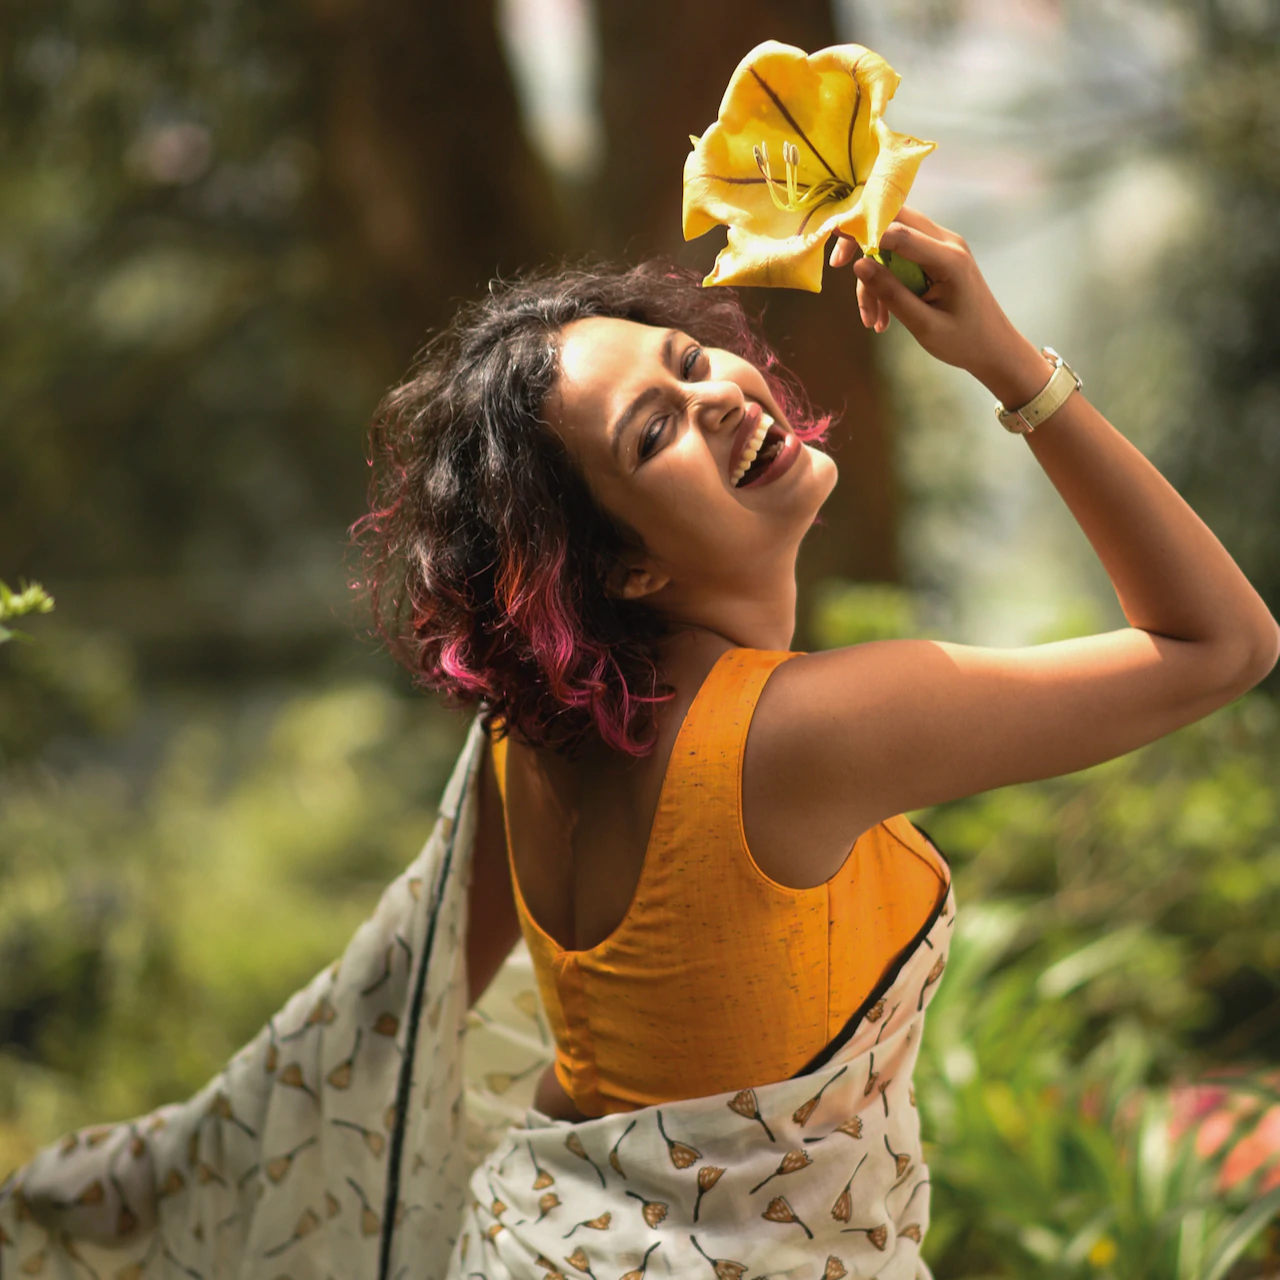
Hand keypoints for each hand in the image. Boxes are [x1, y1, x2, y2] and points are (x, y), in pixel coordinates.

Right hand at [830, 208, 1051, 406]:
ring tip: (871, 321)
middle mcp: (947, 242)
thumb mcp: (923, 324)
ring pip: (893, 242)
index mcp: (948, 258)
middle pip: (894, 220)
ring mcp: (942, 247)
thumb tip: (858, 265)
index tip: (836, 245)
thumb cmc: (965, 341)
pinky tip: (882, 320)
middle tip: (837, 265)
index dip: (864, 233)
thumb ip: (891, 293)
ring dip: (875, 277)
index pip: (898, 231)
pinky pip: (901, 257)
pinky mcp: (936, 257)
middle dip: (862, 241)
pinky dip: (886, 282)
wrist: (995, 349)